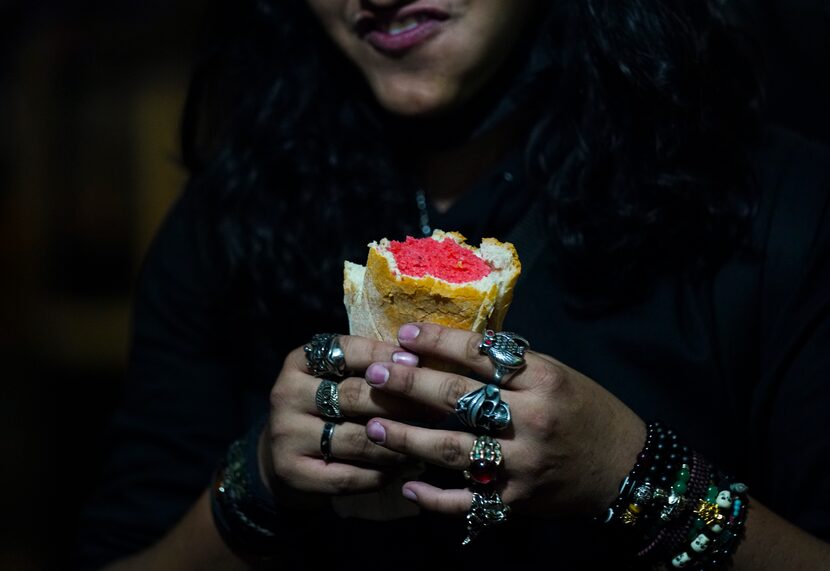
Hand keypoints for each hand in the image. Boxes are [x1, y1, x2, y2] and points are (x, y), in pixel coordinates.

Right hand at [261, 334, 434, 508]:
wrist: (284, 455)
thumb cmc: (327, 407)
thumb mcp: (338, 377)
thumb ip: (371, 367)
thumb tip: (426, 358)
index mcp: (299, 362)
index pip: (345, 351)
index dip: (383, 354)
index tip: (418, 362)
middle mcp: (286, 394)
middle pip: (354, 395)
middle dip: (402, 401)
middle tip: (438, 408)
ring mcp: (286, 435)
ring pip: (357, 439)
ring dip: (399, 442)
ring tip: (430, 441)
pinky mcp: (293, 472)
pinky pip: (349, 475)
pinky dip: (383, 472)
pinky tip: (406, 467)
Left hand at [362, 323, 646, 517]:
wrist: (629, 468)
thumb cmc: (587, 411)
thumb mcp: (558, 375)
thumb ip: (511, 366)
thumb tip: (450, 350)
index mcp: (545, 379)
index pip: (482, 355)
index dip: (439, 342)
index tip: (404, 334)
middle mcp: (533, 419)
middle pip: (460, 398)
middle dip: (411, 384)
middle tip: (375, 374)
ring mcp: (525, 464)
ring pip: (454, 449)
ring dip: (408, 438)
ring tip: (374, 427)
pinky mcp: (519, 501)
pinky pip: (469, 501)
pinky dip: (435, 498)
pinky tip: (407, 488)